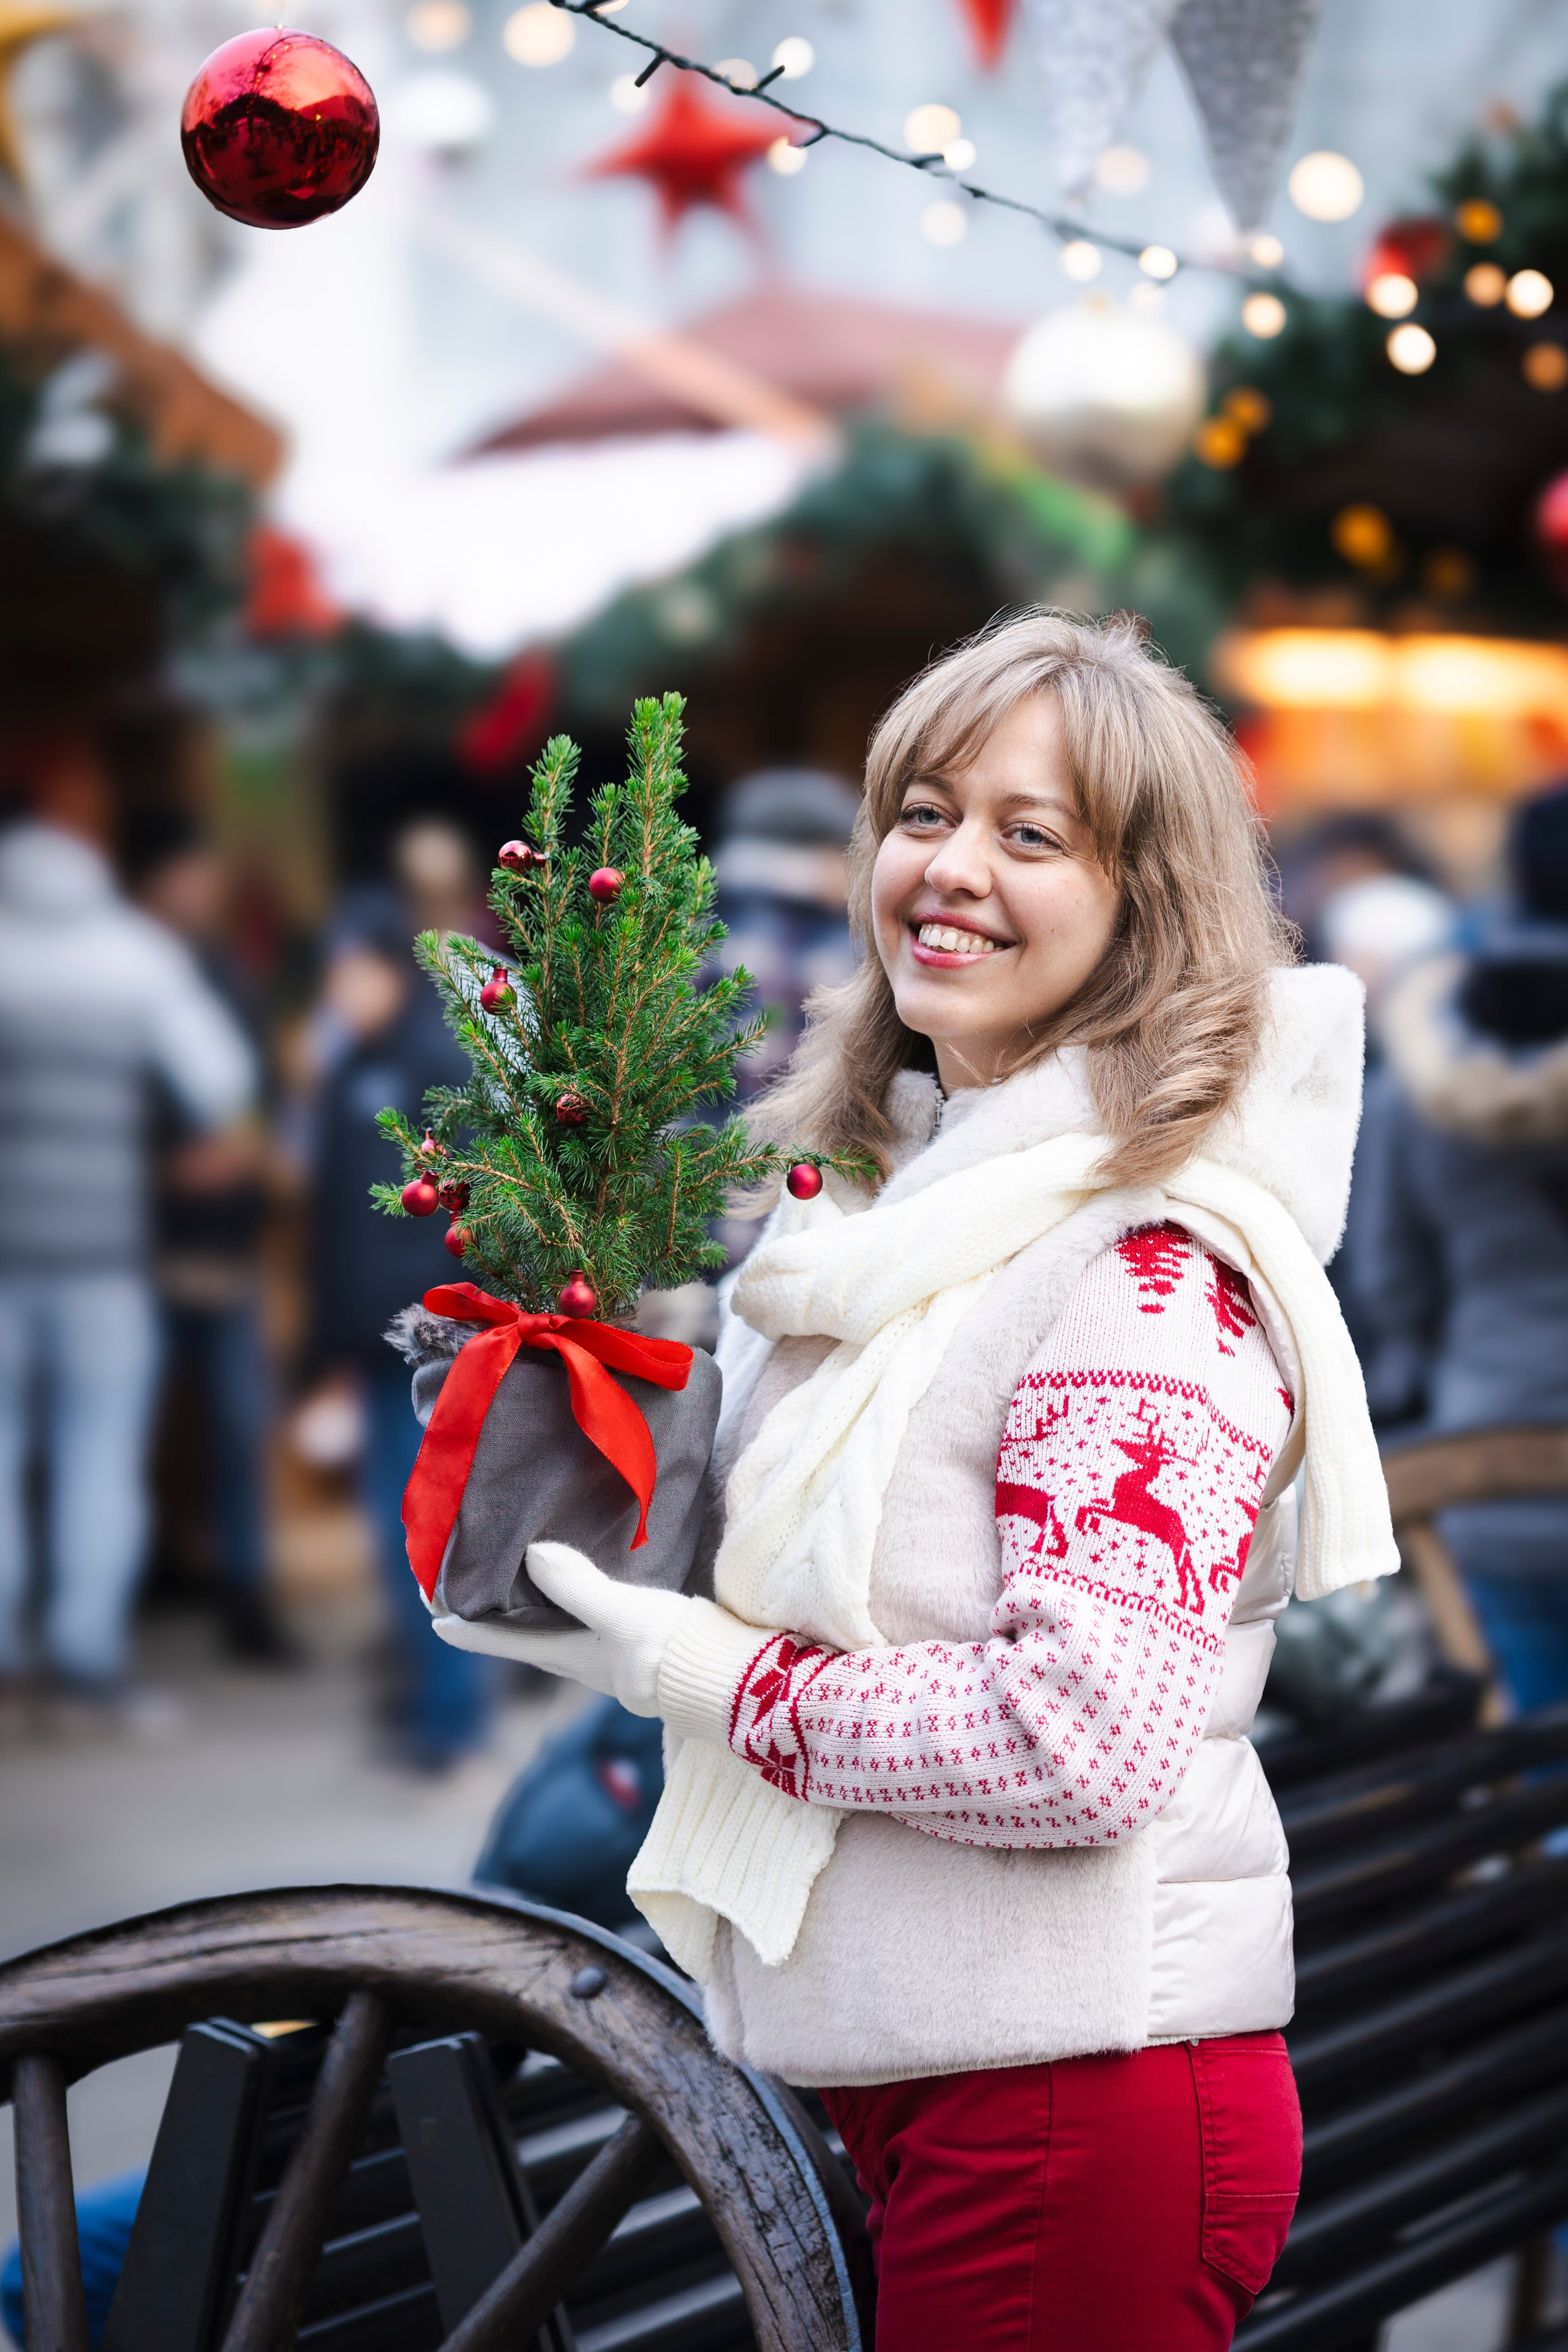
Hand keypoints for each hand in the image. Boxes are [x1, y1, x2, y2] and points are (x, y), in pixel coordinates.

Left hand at [432, 1541, 693, 1715]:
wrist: (734, 1679)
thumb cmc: (674, 1652)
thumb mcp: (624, 1615)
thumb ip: (579, 1588)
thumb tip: (532, 1555)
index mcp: (574, 1657)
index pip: (507, 1642)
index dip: (470, 1630)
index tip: (432, 1621)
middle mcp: (589, 1661)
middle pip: (529, 1639)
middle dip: (501, 1619)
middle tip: (474, 1593)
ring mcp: (618, 1657)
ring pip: (563, 1633)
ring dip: (540, 1611)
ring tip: (526, 1583)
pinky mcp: (646, 1647)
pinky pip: (596, 1624)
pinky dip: (580, 1606)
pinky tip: (593, 1586)